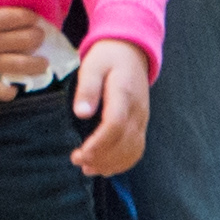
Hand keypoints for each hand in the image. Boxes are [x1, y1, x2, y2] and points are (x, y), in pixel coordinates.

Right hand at [0, 0, 51, 97]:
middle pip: (25, 41)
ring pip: (19, 66)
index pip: (19, 18)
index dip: (31, 16)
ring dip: (35, 65)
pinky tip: (13, 89)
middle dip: (37, 37)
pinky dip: (8, 92)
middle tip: (40, 36)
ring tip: (44, 64)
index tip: (35, 17)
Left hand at [69, 41, 151, 177]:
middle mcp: (137, 110)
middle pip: (124, 142)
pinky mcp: (142, 124)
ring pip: (133, 150)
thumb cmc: (107, 58)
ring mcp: (142, 118)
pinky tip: (105, 167)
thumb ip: (87, 88)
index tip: (80, 153)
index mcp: (124, 94)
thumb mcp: (92, 65)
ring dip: (111, 164)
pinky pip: (138, 149)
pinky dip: (123, 163)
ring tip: (87, 168)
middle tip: (77, 160)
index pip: (115, 125)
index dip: (98, 144)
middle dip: (101, 157)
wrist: (130, 51)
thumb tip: (81, 113)